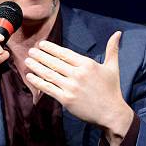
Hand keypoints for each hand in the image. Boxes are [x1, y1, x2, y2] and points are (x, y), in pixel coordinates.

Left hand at [25, 31, 133, 145]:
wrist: (111, 113)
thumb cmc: (112, 89)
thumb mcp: (113, 67)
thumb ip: (112, 49)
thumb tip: (118, 33)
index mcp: (87, 64)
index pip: (64, 53)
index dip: (51, 48)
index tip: (41, 44)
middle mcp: (78, 74)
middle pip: (54, 62)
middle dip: (40, 55)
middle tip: (30, 51)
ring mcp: (71, 87)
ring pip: (49, 74)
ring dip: (36, 67)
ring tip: (27, 61)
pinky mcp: (66, 100)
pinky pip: (48, 89)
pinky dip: (38, 82)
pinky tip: (30, 77)